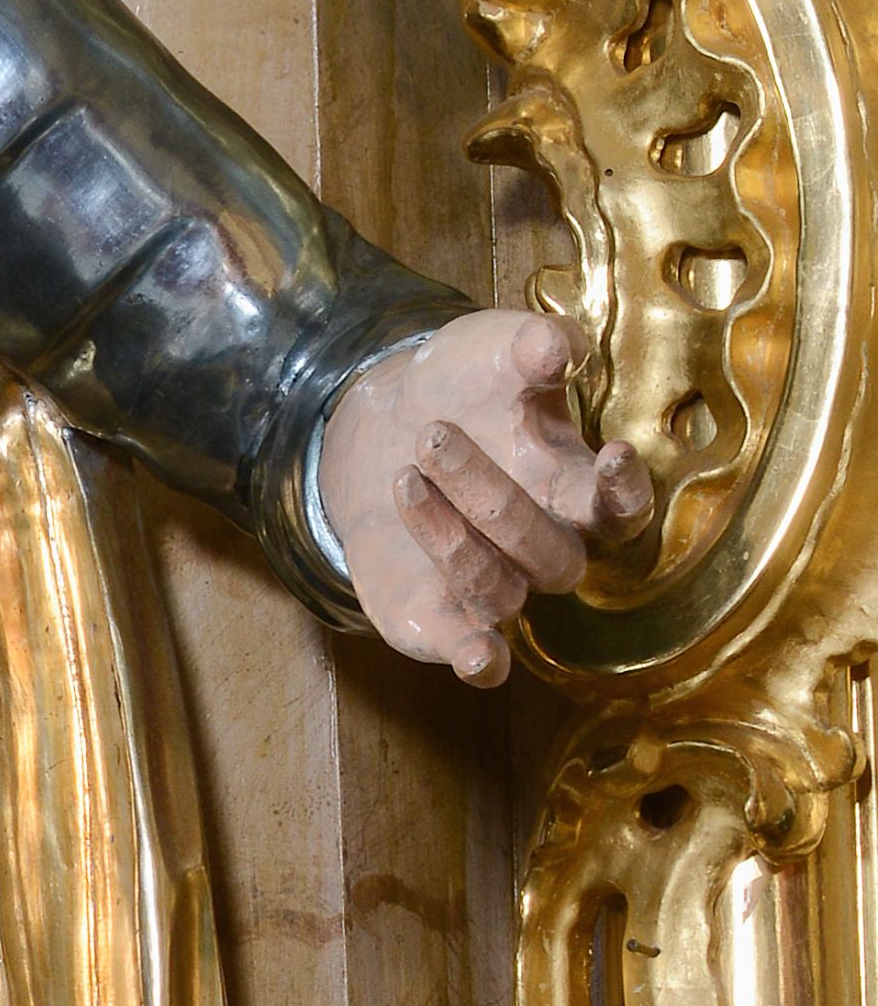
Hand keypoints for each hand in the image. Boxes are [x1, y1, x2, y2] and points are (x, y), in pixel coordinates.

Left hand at [317, 306, 650, 685]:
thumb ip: (530, 348)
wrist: (381, 424)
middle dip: (492, 497)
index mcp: (572, 482)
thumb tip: (557, 345)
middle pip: (549, 550)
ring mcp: (499, 586)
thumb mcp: (491, 351)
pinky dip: (479, 660)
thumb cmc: (460, 385)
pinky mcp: (446, 620)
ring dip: (454, 543)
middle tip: (433, 434)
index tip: (616, 454)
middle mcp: (545, 545)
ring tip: (404, 476)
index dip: (624, 490)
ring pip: (503, 594)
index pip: (620, 507)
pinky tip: (474, 655)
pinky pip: (478, 657)